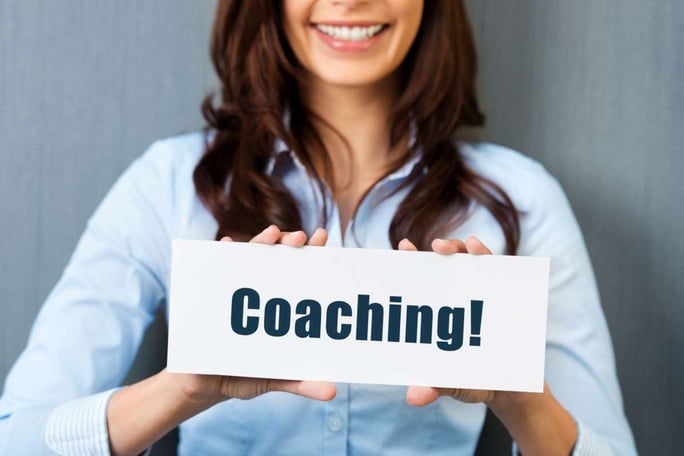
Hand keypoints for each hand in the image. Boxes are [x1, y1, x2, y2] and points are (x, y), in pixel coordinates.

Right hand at [168, 225, 334, 407]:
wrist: (203, 384)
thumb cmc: (244, 375)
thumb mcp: (275, 378)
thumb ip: (302, 383)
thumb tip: (332, 392)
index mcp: (280, 306)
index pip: (302, 274)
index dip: (313, 254)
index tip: (322, 238)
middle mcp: (260, 291)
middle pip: (279, 259)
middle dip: (290, 243)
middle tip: (300, 237)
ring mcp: (236, 289)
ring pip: (250, 258)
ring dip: (261, 242)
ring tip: (273, 235)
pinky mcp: (212, 294)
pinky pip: (216, 268)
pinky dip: (221, 254)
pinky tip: (228, 245)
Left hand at [397, 235, 539, 410]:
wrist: (511, 388)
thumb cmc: (474, 380)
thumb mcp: (452, 383)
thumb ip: (434, 386)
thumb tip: (413, 396)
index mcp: (441, 311)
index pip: (424, 281)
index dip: (411, 262)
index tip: (402, 248)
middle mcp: (460, 296)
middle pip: (446, 263)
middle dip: (437, 249)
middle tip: (427, 247)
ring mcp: (483, 293)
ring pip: (470, 260)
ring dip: (460, 247)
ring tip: (447, 246)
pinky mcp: (506, 295)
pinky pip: (498, 270)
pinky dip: (486, 255)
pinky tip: (477, 247)